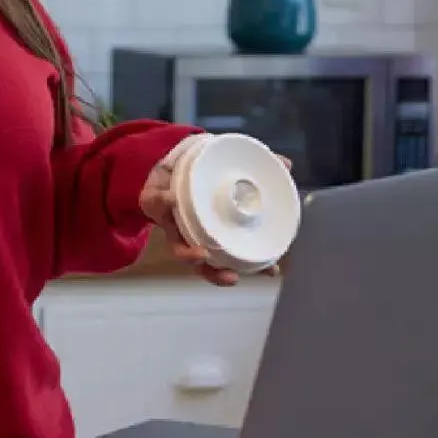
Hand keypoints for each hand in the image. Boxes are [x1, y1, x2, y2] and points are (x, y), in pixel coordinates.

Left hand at [138, 146, 291, 287]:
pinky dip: (162, 203)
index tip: (270, 272)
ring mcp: (170, 222)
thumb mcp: (232, 170)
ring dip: (188, 254)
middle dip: (215, 274)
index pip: (229, 258)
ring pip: (177, 247)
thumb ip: (258, 170)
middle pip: (202, 264)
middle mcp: (191, 234)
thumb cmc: (205, 174)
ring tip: (201, 254)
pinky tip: (171, 199)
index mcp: (210, 231)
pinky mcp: (151, 202)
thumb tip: (287, 165)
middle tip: (232, 277)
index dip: (252, 264)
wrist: (170, 159)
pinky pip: (154, 205)